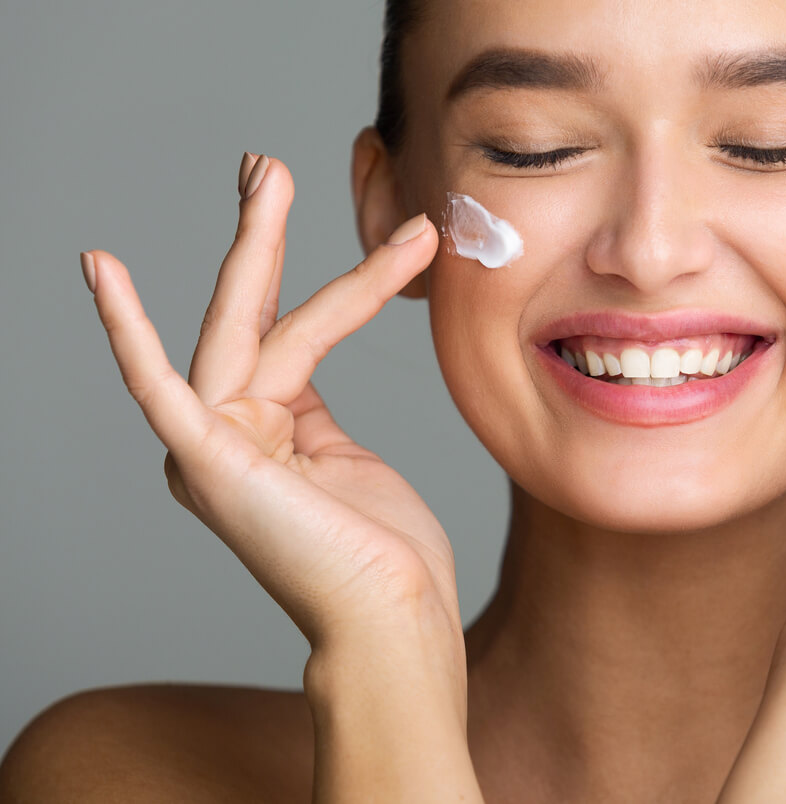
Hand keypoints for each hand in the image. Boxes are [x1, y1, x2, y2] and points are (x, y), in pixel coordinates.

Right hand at [82, 154, 455, 651]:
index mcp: (261, 431)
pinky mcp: (208, 461)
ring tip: (268, 173)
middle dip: (259, 234)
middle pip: (247, 315)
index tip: (313, 210)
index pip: (284, 330)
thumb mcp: (343, 457)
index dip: (297, 269)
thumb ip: (309, 408)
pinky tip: (99, 270)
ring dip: (258, 246)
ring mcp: (212, 447)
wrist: (394, 619)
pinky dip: (126, 331)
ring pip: (244, 330)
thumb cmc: (384, 552)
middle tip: (267, 162)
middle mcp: (227, 434)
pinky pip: (158, 388)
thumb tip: (301, 357)